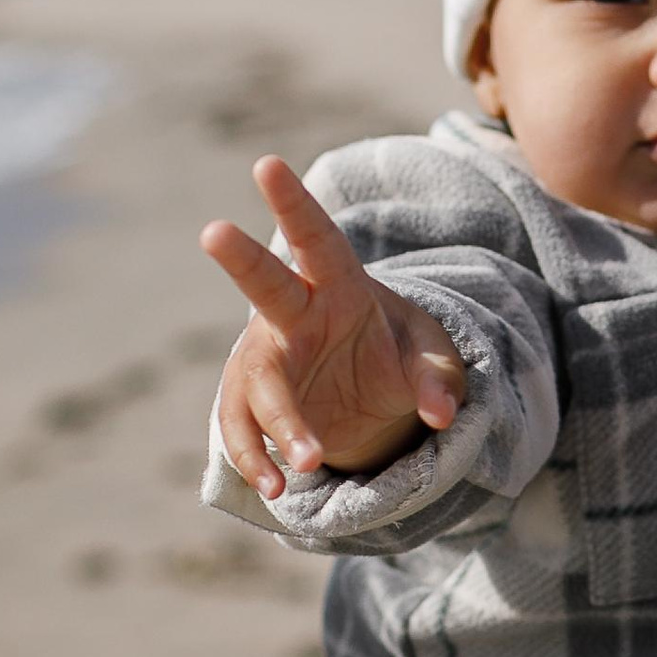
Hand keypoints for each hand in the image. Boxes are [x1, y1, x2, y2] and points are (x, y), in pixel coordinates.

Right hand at [201, 155, 466, 494]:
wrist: (366, 397)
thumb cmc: (396, 355)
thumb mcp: (430, 360)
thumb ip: (439, 379)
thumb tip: (442, 414)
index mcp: (340, 285)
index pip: (319, 240)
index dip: (294, 204)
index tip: (268, 165)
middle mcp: (293, 315)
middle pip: (265, 285)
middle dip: (243, 259)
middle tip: (215, 231)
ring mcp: (267, 359)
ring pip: (258, 382)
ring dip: (279, 422)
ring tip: (310, 463)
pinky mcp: (251, 403)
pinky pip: (243, 430)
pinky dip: (258, 461)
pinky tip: (279, 491)